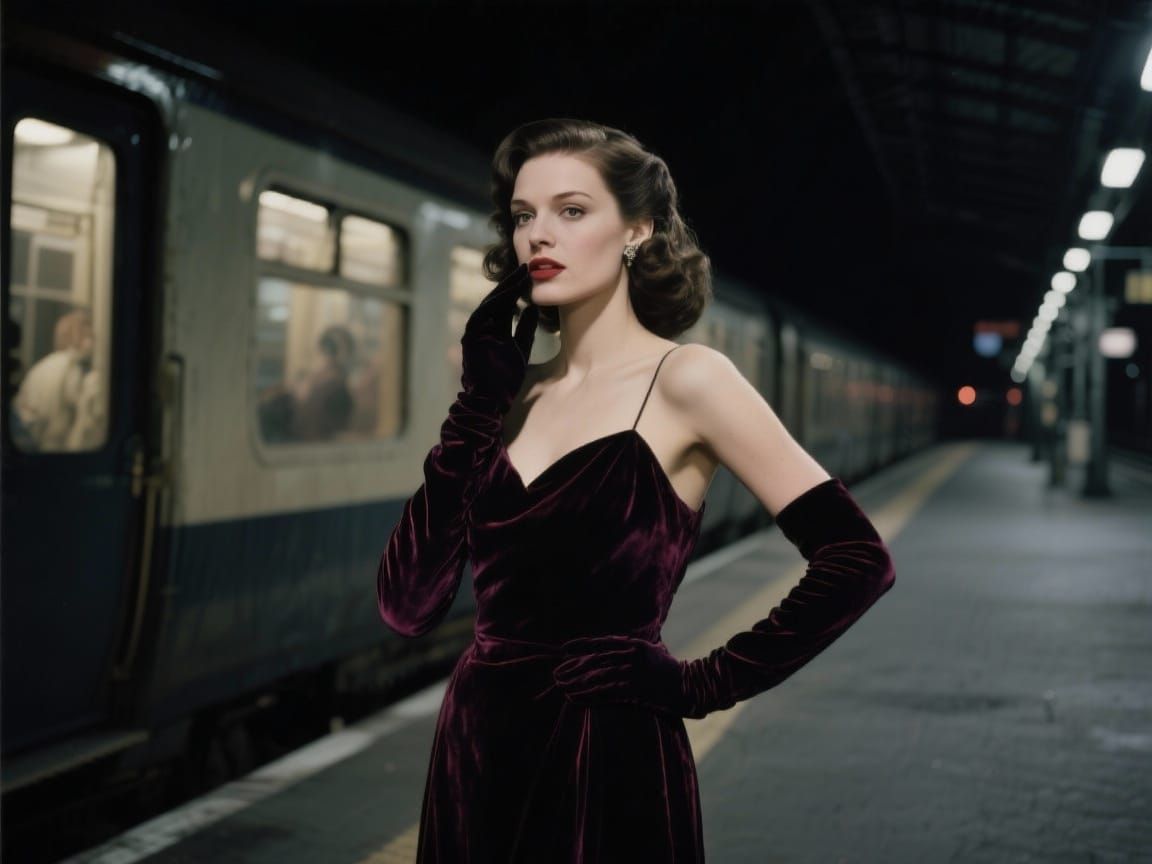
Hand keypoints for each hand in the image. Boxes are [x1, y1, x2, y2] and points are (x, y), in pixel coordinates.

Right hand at [461, 263, 539, 414]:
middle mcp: (483, 326)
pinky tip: (510, 291)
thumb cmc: (504, 380)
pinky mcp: (471, 337)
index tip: (532, 276)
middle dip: (513, 283)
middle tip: (527, 266)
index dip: (519, 289)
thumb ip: (525, 330)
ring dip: (506, 288)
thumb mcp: (520, 349)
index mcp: (494, 329)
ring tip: (521, 274)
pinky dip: (497, 302)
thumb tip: (533, 309)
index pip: (507, 304)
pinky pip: (484, 314)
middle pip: (499, 299)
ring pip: (491, 303)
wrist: (489, 402)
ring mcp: (475, 331)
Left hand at [552, 635, 689, 718]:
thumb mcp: (650, 651)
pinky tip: (575, 698)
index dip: (581, 645)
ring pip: (598, 677)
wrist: (689, 685)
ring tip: (562, 688)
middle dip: (574, 667)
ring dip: (577, 683)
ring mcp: (633, 673)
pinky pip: (606, 693)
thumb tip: (611, 645)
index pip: (601, 643)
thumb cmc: (669, 669)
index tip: (564, 649)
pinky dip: (588, 696)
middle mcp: (632, 656)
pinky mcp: (636, 690)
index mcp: (634, 645)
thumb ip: (631, 648)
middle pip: (596, 660)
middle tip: (557, 673)